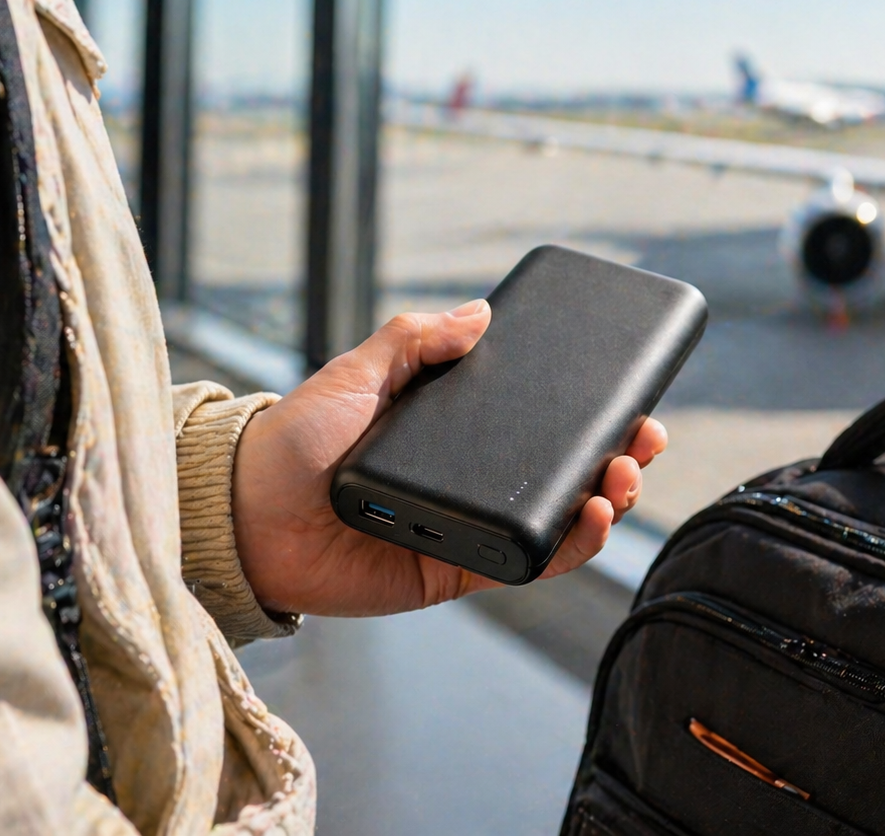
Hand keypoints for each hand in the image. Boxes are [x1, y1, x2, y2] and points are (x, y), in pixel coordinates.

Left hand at [229, 299, 667, 616]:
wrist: (240, 519)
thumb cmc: (290, 443)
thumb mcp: (357, 373)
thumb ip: (413, 339)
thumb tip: (481, 313)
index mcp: (456, 432)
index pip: (540, 419)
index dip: (590, 410)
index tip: (630, 393)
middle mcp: (473, 480)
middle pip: (566, 469)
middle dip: (618, 454)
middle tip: (644, 436)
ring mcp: (471, 526)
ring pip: (561, 518)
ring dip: (607, 498)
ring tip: (622, 476)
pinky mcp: (461, 571)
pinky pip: (530, 563)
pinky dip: (570, 545)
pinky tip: (591, 519)